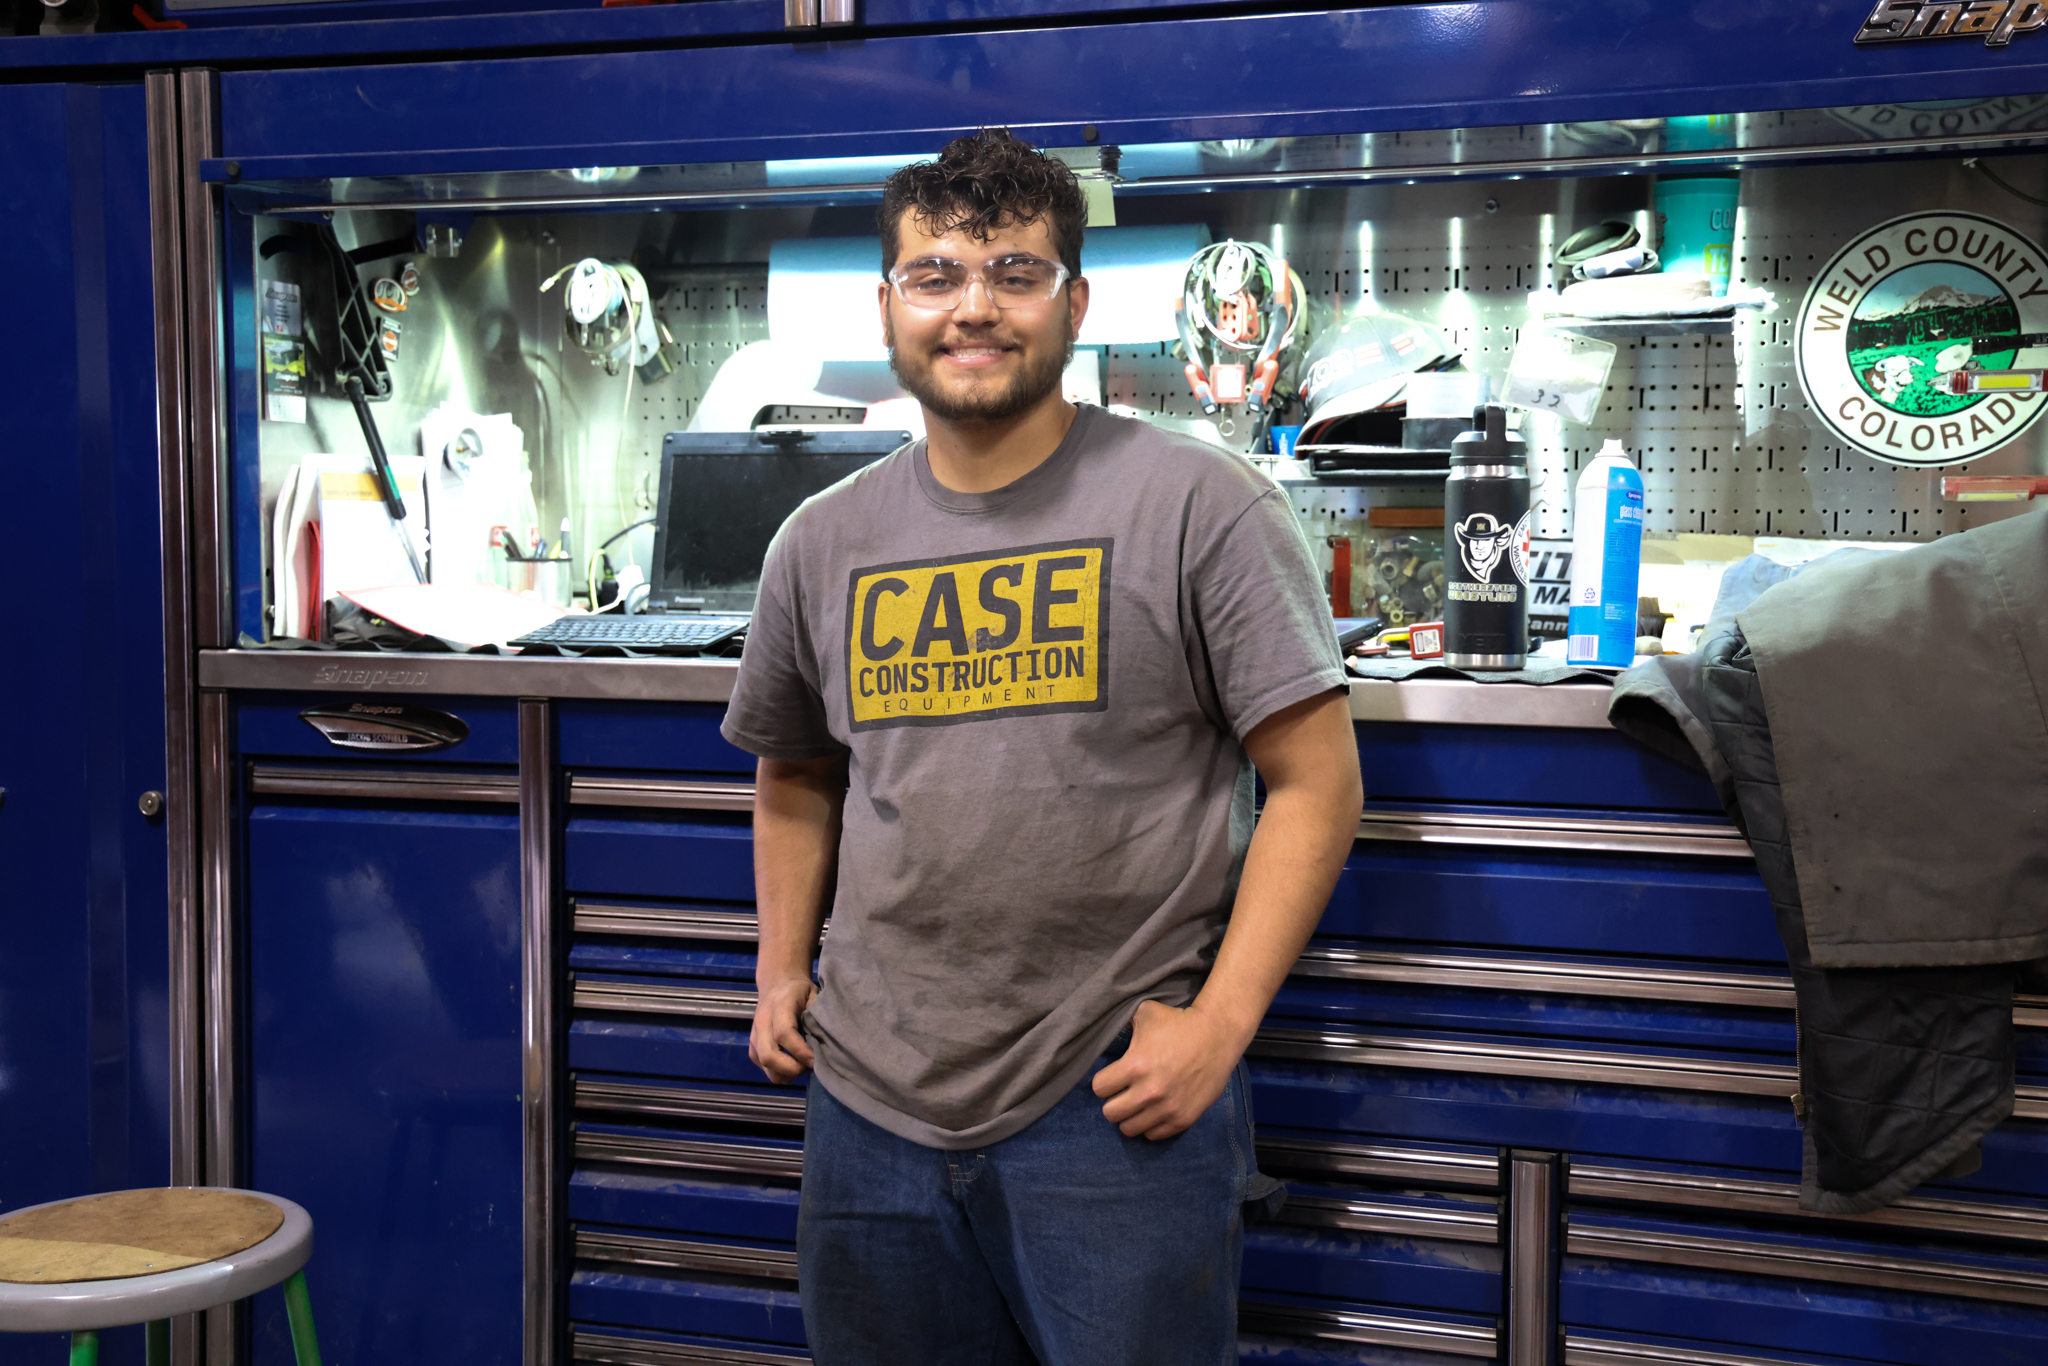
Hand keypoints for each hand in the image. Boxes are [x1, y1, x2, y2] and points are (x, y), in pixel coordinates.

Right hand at [750, 977, 817, 1083]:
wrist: (777, 984)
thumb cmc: (800, 991)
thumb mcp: (814, 995)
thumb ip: (817, 1017)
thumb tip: (826, 1045)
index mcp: (779, 1005)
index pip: (784, 1034)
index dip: (800, 1051)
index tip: (816, 1060)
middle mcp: (762, 1021)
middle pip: (769, 1056)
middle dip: (791, 1069)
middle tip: (809, 1066)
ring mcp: (754, 1035)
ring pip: (764, 1065)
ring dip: (785, 1073)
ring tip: (801, 1066)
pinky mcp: (752, 1046)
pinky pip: (762, 1067)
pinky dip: (778, 1072)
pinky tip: (791, 1064)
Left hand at [1091, 999, 1246, 1139]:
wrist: (1217, 1035)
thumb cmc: (1179, 1022)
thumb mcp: (1145, 1013)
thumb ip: (1123, 1025)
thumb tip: (1110, 1031)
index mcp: (1135, 1066)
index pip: (1099, 1088)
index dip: (1104, 1081)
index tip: (1113, 1077)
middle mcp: (1149, 1092)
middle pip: (1110, 1113)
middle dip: (1114, 1101)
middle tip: (1124, 1092)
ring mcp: (1167, 1108)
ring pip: (1129, 1129)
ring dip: (1130, 1116)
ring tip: (1138, 1104)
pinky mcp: (1183, 1119)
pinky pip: (1154, 1135)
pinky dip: (1150, 1125)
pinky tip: (1154, 1111)